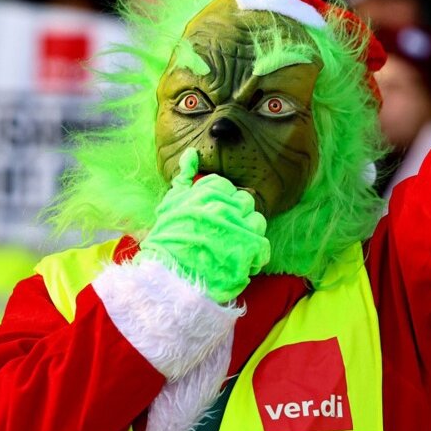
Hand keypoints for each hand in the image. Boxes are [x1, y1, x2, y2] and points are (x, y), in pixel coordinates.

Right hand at [135, 148, 269, 302]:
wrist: (167, 277)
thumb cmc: (167, 241)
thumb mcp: (171, 202)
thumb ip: (185, 177)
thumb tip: (191, 153)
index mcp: (207, 192)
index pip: (227, 187)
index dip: (221, 202)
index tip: (211, 216)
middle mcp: (225, 206)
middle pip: (246, 202)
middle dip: (236, 216)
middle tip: (221, 232)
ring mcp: (239, 228)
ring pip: (257, 223)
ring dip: (248, 234)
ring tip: (232, 246)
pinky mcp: (248, 252)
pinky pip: (263, 248)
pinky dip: (254, 257)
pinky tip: (240, 262)